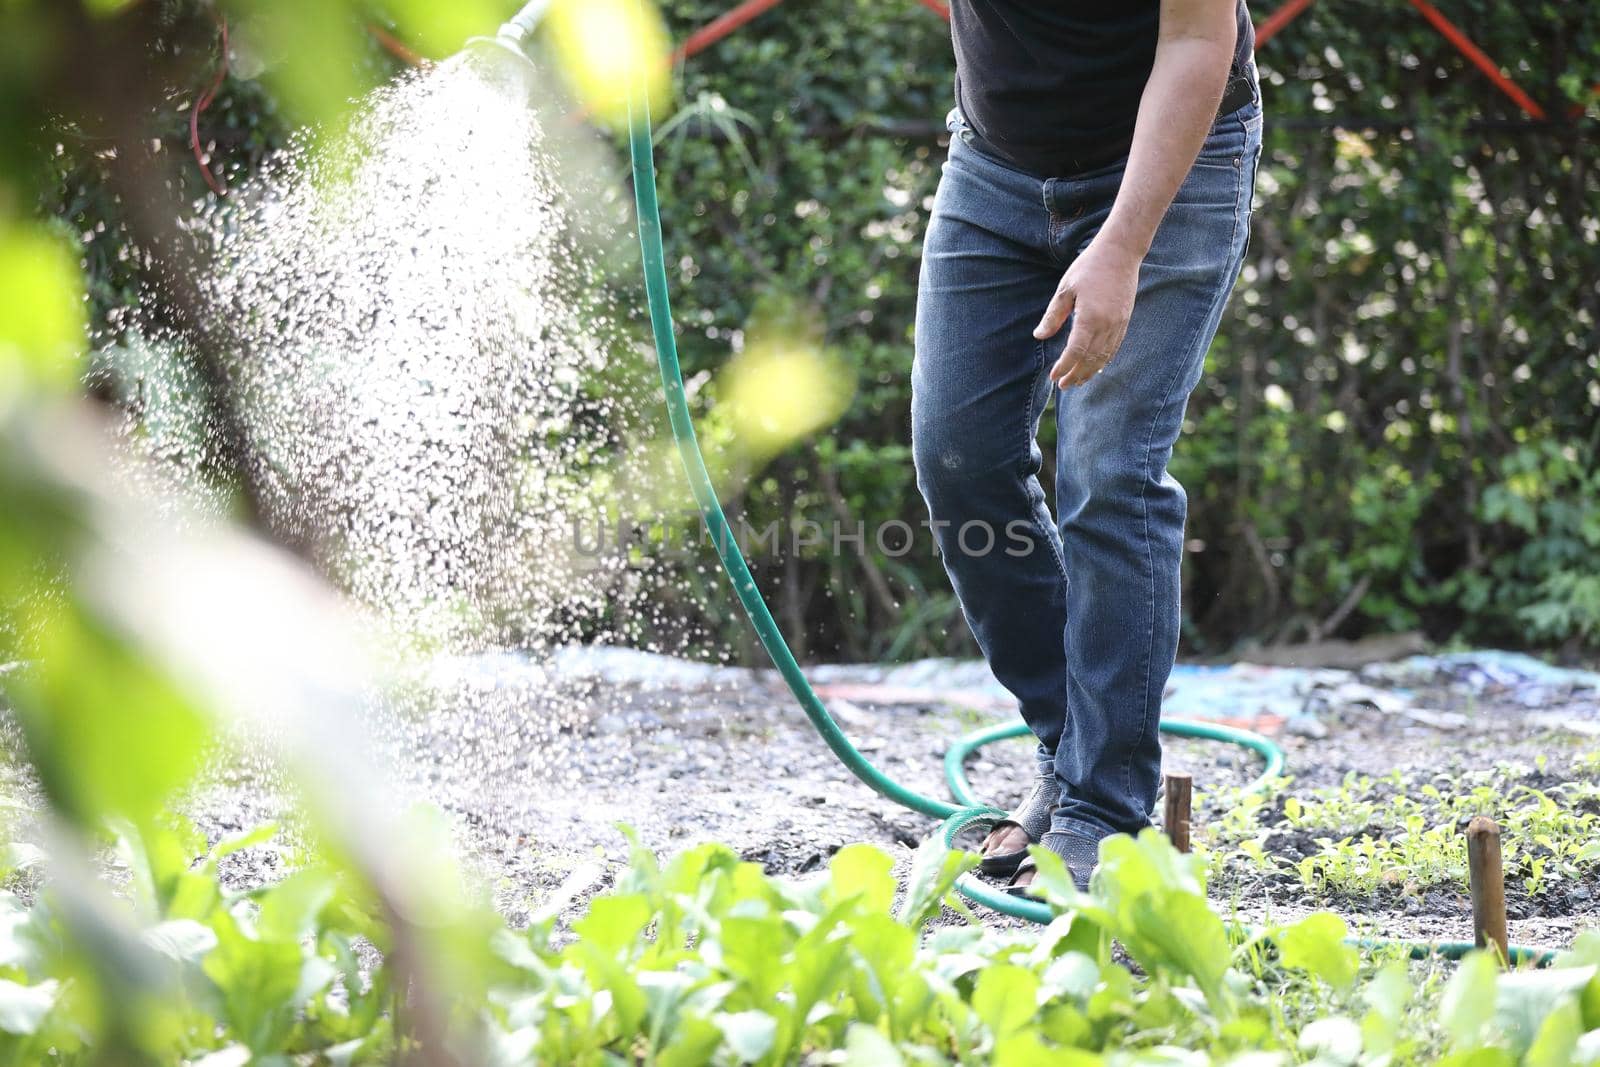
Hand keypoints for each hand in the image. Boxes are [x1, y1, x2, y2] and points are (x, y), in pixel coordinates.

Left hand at [1033, 238, 1142, 387]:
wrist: (1120, 253)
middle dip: (1076, 375)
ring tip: (1077, 381)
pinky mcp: (1124, 321)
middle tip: (1062, 386)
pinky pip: (1114, 347)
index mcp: (1089, 317)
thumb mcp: (1065, 289)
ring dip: (1090, 372)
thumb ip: (1053, 316)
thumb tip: (1039, 336)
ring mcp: (1118, 324)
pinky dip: (1104, 360)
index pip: (1075, 352)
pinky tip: (1095, 367)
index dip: (1064, 367)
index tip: (1054, 376)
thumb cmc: (1089, 267)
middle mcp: (1107, 325)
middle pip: (1090, 359)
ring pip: (1104, 357)